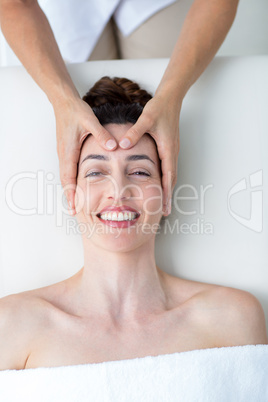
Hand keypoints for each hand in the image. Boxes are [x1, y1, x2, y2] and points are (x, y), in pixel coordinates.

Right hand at [54, 98, 116, 213]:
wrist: (64, 102)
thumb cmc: (75, 111)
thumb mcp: (90, 120)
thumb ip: (101, 134)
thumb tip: (113, 147)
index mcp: (69, 150)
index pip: (68, 176)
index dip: (71, 192)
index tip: (73, 206)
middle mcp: (64, 154)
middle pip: (65, 180)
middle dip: (69, 197)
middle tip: (74, 212)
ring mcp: (65, 153)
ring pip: (66, 176)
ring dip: (70, 190)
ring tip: (76, 203)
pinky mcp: (67, 150)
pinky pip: (68, 169)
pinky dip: (71, 180)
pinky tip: (78, 186)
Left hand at [118, 94, 179, 215]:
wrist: (170, 98)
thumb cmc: (159, 108)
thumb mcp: (146, 120)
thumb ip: (134, 133)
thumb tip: (122, 145)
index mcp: (167, 148)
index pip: (168, 176)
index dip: (166, 193)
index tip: (165, 208)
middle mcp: (171, 152)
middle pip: (171, 179)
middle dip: (168, 196)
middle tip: (164, 212)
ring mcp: (171, 150)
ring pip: (170, 174)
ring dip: (167, 189)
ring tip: (162, 203)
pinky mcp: (168, 147)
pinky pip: (168, 167)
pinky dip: (165, 179)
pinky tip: (159, 184)